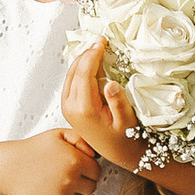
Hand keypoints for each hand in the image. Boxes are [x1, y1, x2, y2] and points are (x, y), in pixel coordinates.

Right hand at [9, 124, 99, 194]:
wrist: (9, 167)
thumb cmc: (34, 150)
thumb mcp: (58, 135)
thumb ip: (81, 138)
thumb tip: (95, 154)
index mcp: (75, 161)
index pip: (97, 171)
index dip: (89, 168)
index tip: (79, 165)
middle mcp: (70, 180)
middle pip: (91, 187)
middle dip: (84, 181)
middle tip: (69, 174)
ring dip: (76, 193)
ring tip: (62, 183)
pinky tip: (58, 192)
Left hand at [60, 37, 145, 171]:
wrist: (116, 154)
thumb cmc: (125, 138)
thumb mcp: (127, 122)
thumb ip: (118, 103)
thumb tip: (111, 83)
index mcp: (83, 109)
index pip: (84, 73)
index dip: (92, 54)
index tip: (102, 41)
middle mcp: (70, 107)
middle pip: (74, 71)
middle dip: (87, 53)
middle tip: (101, 40)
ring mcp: (67, 107)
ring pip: (70, 75)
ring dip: (82, 59)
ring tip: (97, 48)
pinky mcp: (68, 107)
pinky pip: (71, 81)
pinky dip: (80, 68)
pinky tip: (91, 62)